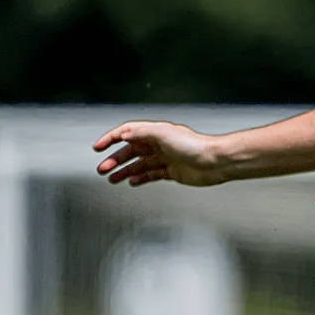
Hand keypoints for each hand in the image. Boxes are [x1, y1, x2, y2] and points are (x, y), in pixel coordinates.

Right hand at [93, 121, 226, 186]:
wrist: (215, 162)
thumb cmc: (195, 146)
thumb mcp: (164, 134)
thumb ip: (142, 133)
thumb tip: (124, 135)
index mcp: (155, 132)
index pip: (127, 132)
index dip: (110, 139)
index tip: (98, 147)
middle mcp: (159, 144)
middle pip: (131, 150)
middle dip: (115, 159)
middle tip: (102, 169)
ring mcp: (165, 158)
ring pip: (139, 164)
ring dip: (124, 170)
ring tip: (112, 178)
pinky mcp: (172, 172)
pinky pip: (151, 174)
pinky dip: (141, 178)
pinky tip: (131, 182)